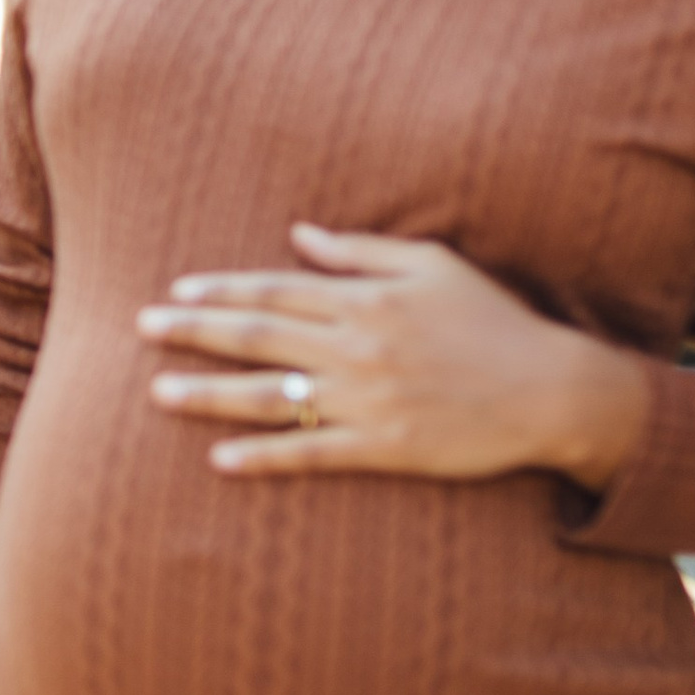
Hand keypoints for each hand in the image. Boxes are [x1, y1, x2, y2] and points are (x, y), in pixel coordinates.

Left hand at [138, 225, 652, 490]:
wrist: (552, 391)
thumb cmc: (494, 321)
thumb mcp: (433, 265)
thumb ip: (362, 250)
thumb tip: (300, 234)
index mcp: (367, 301)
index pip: (277, 290)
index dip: (222, 290)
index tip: (177, 290)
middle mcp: (359, 348)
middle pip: (259, 337)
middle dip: (195, 332)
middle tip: (141, 329)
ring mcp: (369, 401)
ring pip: (271, 396)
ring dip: (210, 394)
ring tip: (158, 392)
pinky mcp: (385, 448)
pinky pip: (311, 454)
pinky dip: (263, 457)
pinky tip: (220, 459)